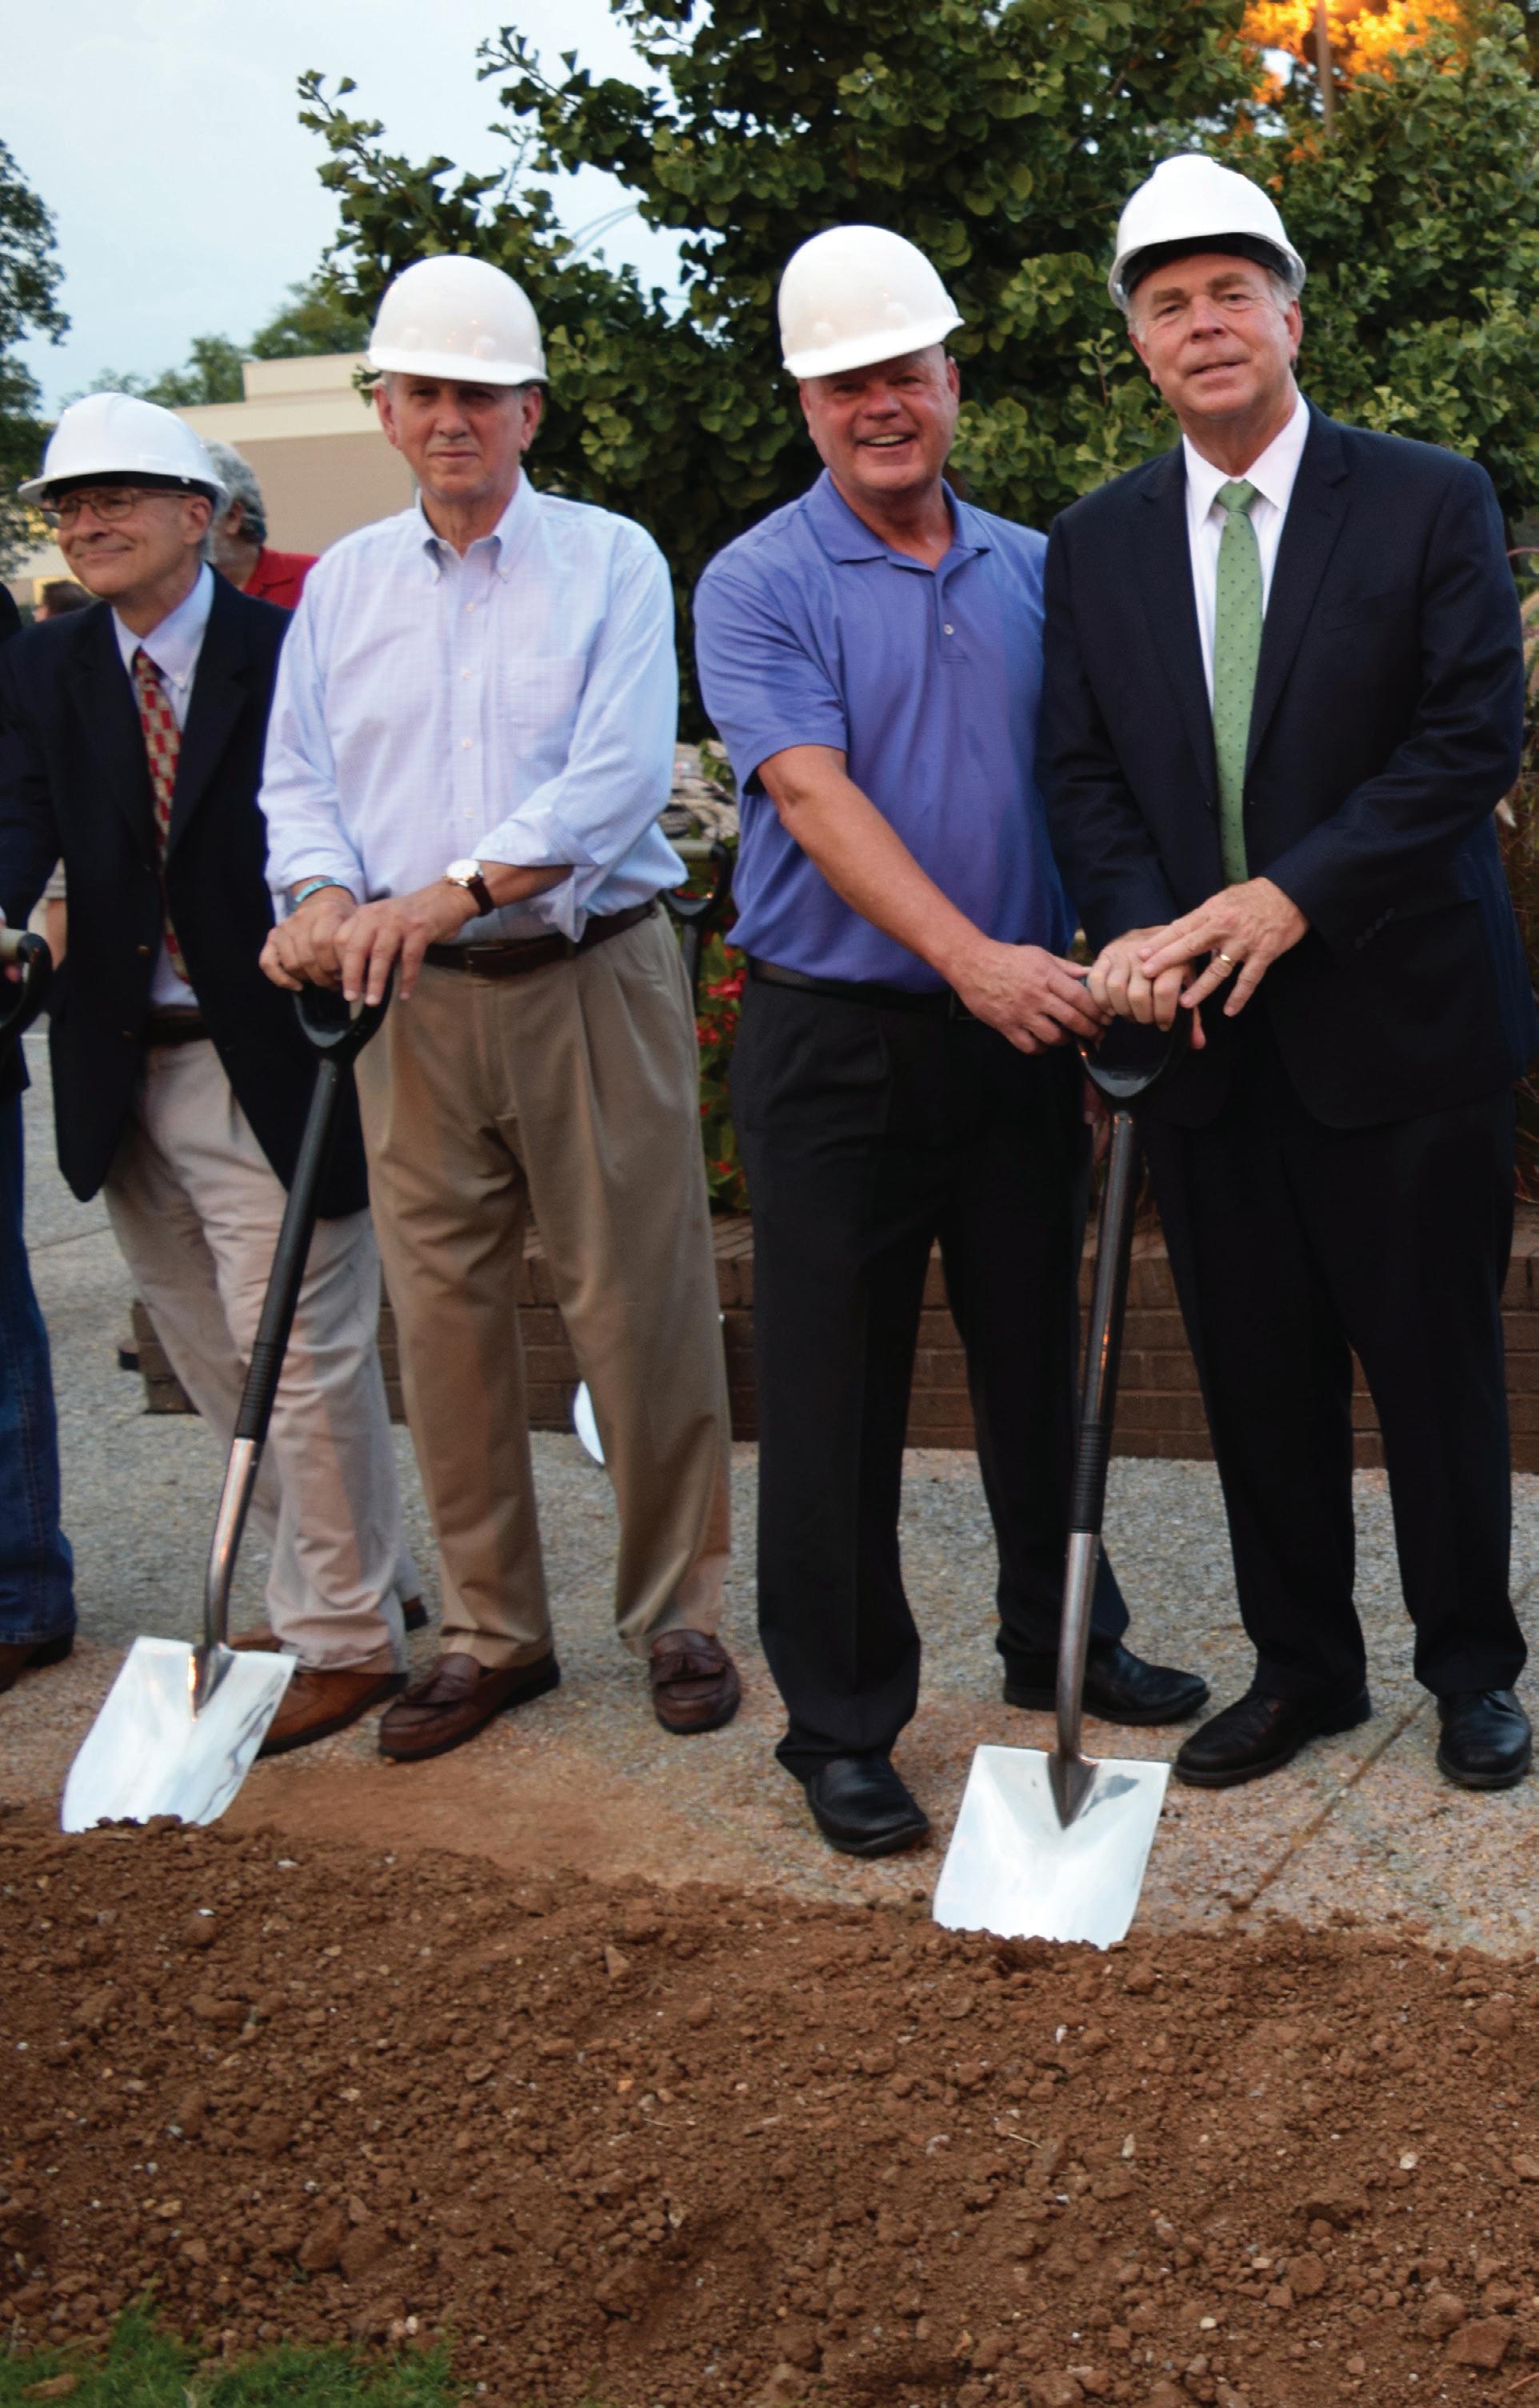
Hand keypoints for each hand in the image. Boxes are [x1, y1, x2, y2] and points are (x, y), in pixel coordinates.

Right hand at [260, 889, 355, 993]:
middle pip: (307, 956)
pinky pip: (267, 962)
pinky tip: (298, 986)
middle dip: (324, 977)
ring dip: (308, 979)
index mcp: (326, 911)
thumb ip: (358, 948)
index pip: (324, 943)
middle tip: (336, 984)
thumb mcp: (357, 928)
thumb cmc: (344, 923)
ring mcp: (285, 926)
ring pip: (291, 962)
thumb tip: (366, 983)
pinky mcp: (273, 936)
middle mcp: (302, 916)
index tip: (347, 978)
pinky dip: (281, 978)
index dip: (335, 966)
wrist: (324, 903)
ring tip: (323, 982)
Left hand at [334, 880, 481, 1005]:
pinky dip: (407, 979)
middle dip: (352, 976)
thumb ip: (369, 945)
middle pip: (356, 947)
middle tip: (351, 998)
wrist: (445, 899)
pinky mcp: (420, 929)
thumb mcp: (383, 924)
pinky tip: (405, 995)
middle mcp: (377, 915)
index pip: (340, 939)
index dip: (337, 963)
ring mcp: (398, 921)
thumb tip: (357, 979)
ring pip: (381, 954)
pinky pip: (410, 958)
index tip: (339, 983)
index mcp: (364, 915)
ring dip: (376, 981)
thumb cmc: (411, 918)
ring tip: (373, 1001)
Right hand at [952, 941, 1110, 1054]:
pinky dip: (1041, 1047)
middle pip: (1072, 1019)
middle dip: (1091, 1030)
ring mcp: (1021, 1013)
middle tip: (1099, 1035)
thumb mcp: (1040, 955)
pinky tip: (1044, 1041)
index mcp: (1047, 976)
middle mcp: (1036, 996)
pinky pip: (1029, 1046)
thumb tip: (1090, 974)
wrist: (972, 964)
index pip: (1079, 997)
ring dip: (1066, 1040)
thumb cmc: (1009, 957)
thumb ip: (1066, 967)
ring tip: (1069, 1036)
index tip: (1106, 1017)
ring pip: (1053, 1036)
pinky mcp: (1006, 1026)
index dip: (1097, 1010)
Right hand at [1085, 925, 1206, 1050]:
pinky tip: (1111, 1009)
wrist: (1154, 936)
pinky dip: (1101, 999)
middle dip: (1142, 1016)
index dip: (1163, 1014)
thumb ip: (1193, 1015)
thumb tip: (1197, 1044)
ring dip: (1122, 1010)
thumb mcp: (1188, 984)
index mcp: (1172, 959)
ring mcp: (1123, 952)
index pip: (1163, 991)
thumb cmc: (1172, 966)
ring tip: (1130, 1015)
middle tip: (1146, 1020)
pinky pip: (1096, 980)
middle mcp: (1146, 954)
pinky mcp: (1105, 954)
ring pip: (1115, 988)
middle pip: (1137, 994)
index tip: (1164, 1025)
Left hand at [1138, 878, 1307, 1016]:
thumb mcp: (1223, 900)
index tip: (1140, 955)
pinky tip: (1229, 1010)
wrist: (1291, 892)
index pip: (1180, 928)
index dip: (1160, 942)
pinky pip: (1249, 979)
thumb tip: (1176, 932)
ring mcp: (1245, 942)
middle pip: (1192, 946)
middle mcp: (1226, 926)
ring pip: (1219, 968)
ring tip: (1185, 1003)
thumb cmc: (1253, 897)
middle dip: (1167, 961)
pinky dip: (1239, 996)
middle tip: (1147, 975)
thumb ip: (1202, 918)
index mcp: (1213, 912)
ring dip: (1201, 988)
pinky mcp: (1265, 954)